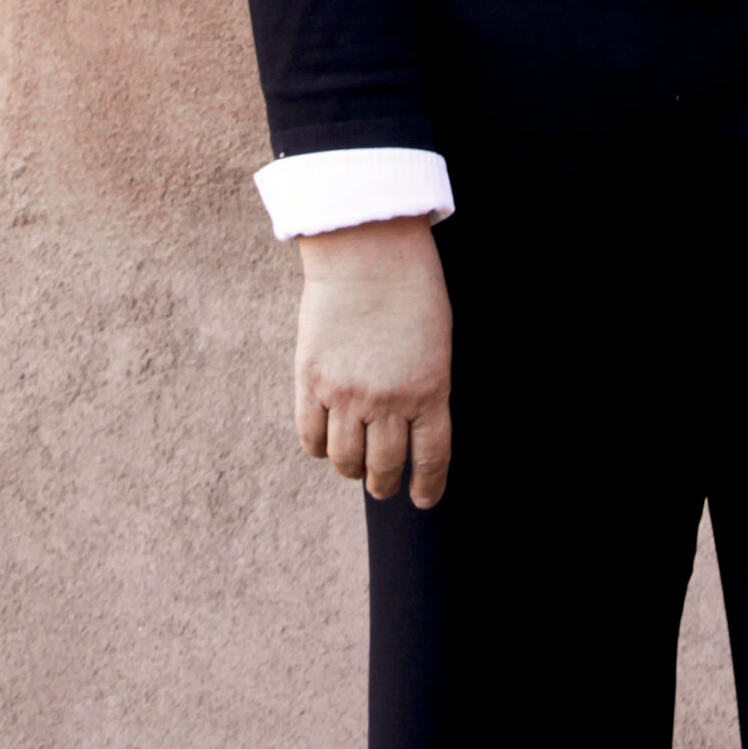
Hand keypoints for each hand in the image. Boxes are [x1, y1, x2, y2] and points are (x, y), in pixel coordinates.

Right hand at [294, 215, 452, 508]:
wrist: (367, 249)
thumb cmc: (412, 288)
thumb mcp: (437, 343)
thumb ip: (426, 389)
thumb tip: (411, 428)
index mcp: (429, 391)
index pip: (431, 459)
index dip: (427, 486)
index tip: (423, 499)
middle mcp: (387, 401)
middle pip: (384, 467)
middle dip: (386, 484)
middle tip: (384, 485)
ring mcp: (345, 393)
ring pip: (345, 460)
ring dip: (352, 470)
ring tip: (355, 467)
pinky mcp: (310, 380)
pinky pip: (310, 436)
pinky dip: (319, 448)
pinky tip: (326, 444)